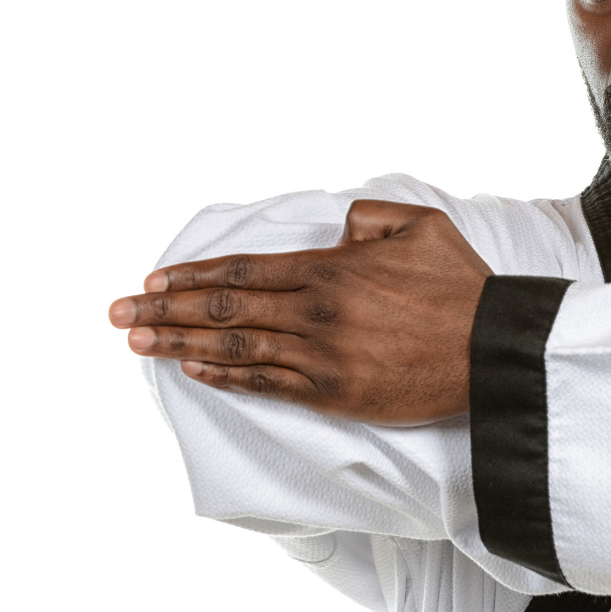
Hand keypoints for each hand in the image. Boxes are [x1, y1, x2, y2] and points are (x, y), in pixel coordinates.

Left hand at [108, 201, 492, 423]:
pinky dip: (224, 378)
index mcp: (328, 268)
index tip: (152, 281)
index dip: (191, 276)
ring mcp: (319, 356)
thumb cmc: (460, 287)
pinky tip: (192, 371)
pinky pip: (265, 385)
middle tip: (118, 316)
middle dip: (163, 311)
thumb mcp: (419, 226)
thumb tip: (337, 229)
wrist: (491, 350)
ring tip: (137, 344)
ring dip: (179, 344)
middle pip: (222, 308)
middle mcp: (312, 311)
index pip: (241, 270)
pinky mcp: (333, 394)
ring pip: (234, 347)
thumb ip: (367, 217)